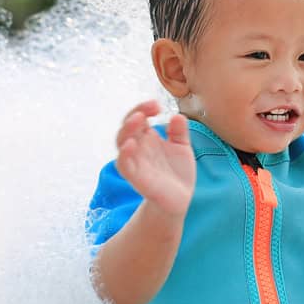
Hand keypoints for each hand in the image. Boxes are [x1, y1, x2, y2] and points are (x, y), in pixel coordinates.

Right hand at [115, 101, 195, 218]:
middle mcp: (139, 147)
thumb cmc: (178, 172)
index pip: (139, 117)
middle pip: (128, 126)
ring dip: (127, 129)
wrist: (181, 199)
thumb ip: (179, 132)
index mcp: (148, 137)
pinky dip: (124, 154)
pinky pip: (123, 164)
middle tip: (150, 108)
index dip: (145, 108)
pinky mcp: (135, 177)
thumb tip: (178, 116)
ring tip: (138, 118)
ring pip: (121, 142)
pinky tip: (131, 144)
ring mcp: (135, 161)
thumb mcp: (182, 148)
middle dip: (136, 113)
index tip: (158, 105)